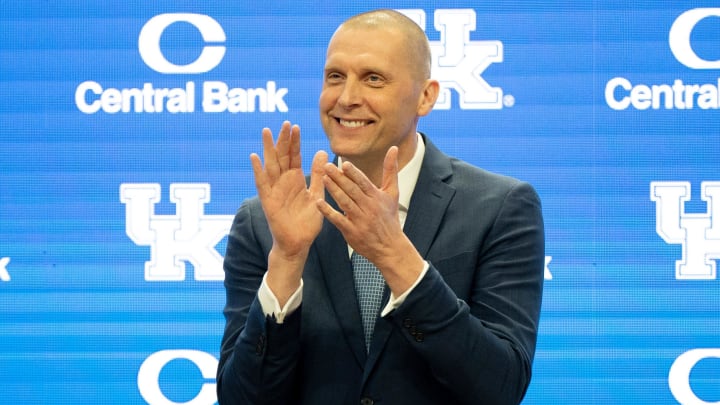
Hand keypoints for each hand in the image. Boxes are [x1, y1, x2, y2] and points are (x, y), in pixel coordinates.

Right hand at [250, 121, 326, 301]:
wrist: (299, 243)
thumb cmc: (307, 221)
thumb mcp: (317, 194)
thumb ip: (319, 174)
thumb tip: (323, 152)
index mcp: (295, 179)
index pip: (294, 156)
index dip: (294, 141)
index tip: (295, 126)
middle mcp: (283, 182)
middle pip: (282, 156)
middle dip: (283, 140)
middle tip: (285, 123)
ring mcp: (274, 190)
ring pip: (271, 165)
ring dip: (268, 149)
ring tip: (266, 132)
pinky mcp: (268, 201)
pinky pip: (262, 183)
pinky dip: (258, 170)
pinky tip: (255, 157)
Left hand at [316, 147, 423, 293]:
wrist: (390, 247)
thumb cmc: (389, 217)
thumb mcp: (392, 193)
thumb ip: (390, 170)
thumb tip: (394, 148)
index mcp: (376, 197)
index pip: (363, 182)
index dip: (353, 173)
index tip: (343, 163)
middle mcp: (368, 207)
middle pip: (352, 190)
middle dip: (339, 178)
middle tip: (326, 167)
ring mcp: (360, 220)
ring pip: (344, 202)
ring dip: (333, 190)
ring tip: (323, 179)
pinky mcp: (351, 232)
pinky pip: (338, 220)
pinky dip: (328, 211)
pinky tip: (318, 203)